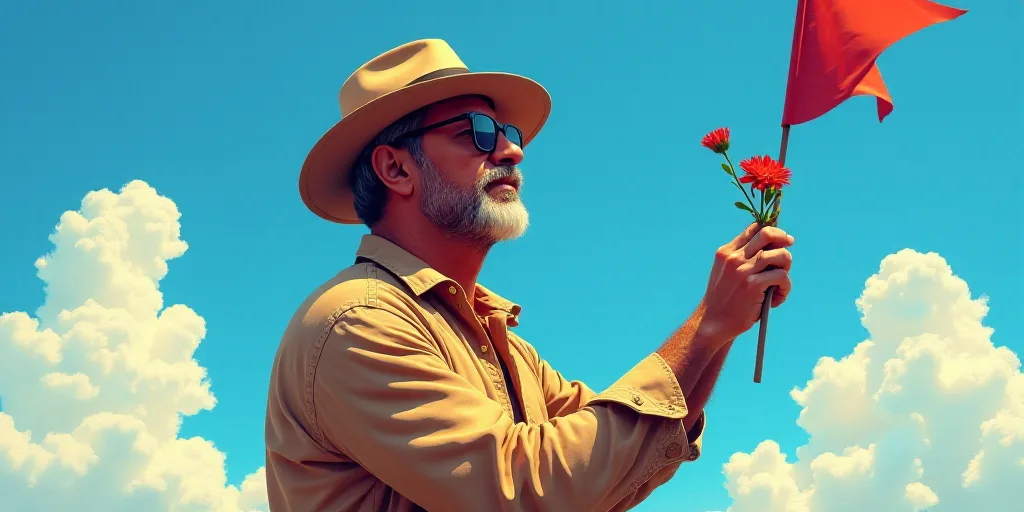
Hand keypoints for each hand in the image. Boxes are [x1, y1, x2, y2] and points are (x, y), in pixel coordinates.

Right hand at [698, 222, 793, 343]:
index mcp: (726, 252)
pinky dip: (785, 286)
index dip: (772, 231)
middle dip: (784, 240)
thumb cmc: (725, 300)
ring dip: (787, 266)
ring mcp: (743, 270)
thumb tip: (772, 248)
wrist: (714, 322)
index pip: (753, 229)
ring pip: (780, 254)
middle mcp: (734, 257)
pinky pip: (782, 276)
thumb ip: (742, 259)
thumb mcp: (726, 273)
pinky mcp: (753, 285)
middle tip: (789, 250)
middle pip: (768, 234)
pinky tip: (778, 298)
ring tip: (781, 282)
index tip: (782, 240)